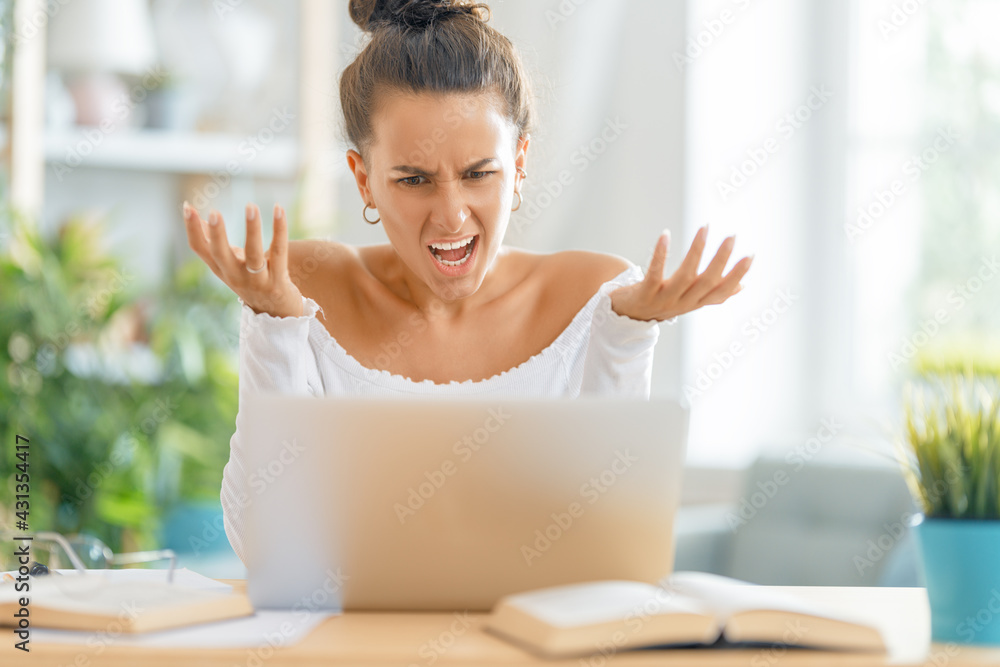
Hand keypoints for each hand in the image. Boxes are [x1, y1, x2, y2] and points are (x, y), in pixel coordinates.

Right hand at [182, 201, 303, 317]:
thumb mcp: (230, 265)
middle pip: (221, 255)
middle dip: (217, 234)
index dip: (192, 229)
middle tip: (214, 212)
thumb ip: (215, 244)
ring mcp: (257, 281)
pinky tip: (279, 209)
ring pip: (253, 254)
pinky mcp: (278, 282)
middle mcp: (235, 276)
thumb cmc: (251, 282)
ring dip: (252, 229)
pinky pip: (279, 252)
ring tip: (251, 206)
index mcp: (221, 269)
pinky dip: (279, 230)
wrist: (277, 315)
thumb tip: (200, 218)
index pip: (200, 249)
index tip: (187, 206)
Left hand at [610, 226, 752, 321]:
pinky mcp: (644, 293)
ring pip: (684, 276)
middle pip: (706, 282)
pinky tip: (665, 234)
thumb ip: (713, 293)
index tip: (750, 256)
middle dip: (721, 259)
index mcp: (696, 303)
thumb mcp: (689, 299)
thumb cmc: (661, 302)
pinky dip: (660, 253)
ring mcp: (663, 299)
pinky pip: (653, 272)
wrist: (624, 316)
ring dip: (696, 251)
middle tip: (732, 237)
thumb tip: (742, 287)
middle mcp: (682, 303)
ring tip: (705, 229)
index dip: (736, 276)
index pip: (722, 292)